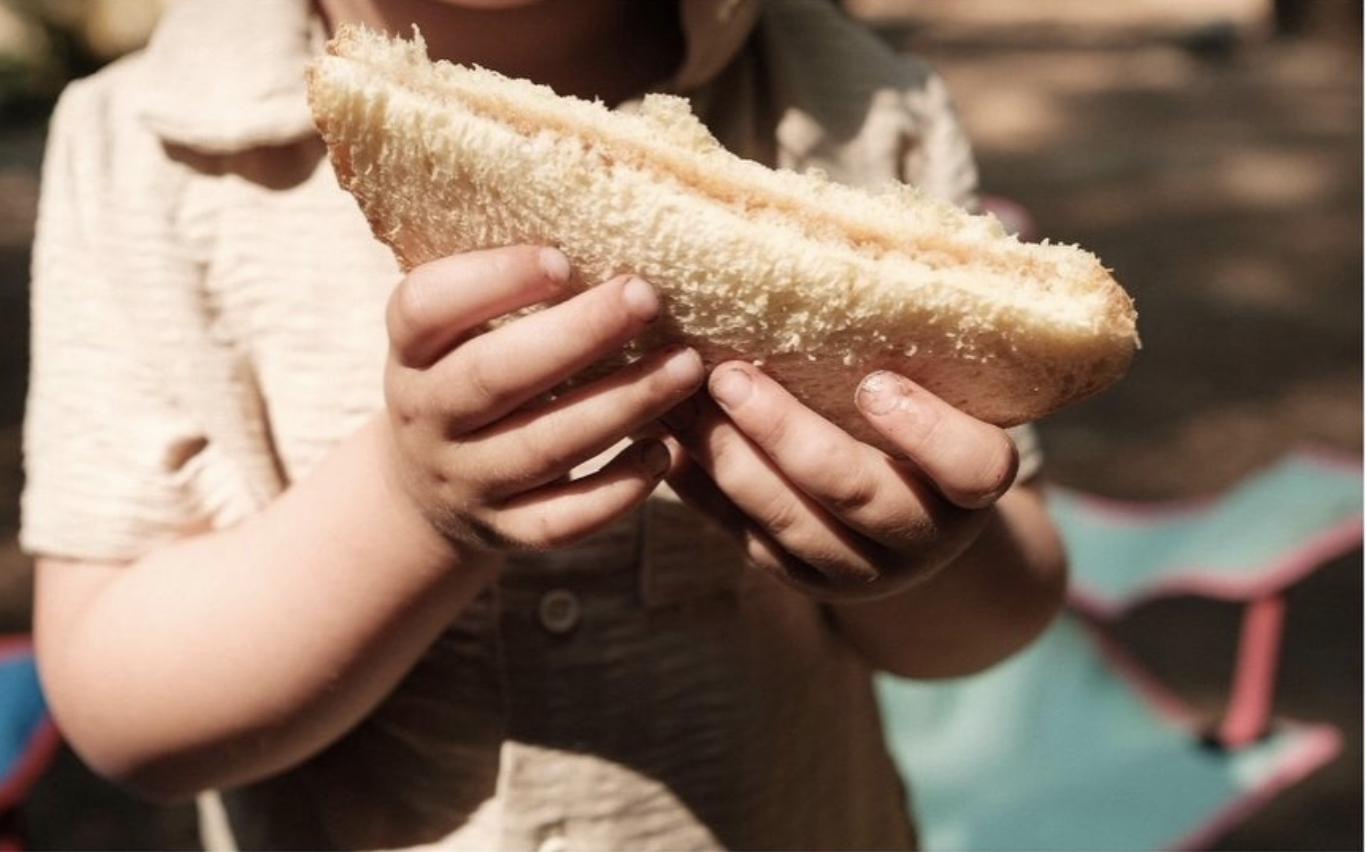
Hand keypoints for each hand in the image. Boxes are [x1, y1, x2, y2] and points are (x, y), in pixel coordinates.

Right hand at [383, 245, 704, 553]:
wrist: (429, 486)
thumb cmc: (471, 373)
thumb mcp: (463, 330)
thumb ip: (508, 286)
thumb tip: (608, 212)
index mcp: (412, 351)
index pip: (426, 308)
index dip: (490, 281)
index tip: (561, 258)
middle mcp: (426, 416)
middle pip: (494, 377)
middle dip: (578, 336)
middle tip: (647, 296)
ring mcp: (464, 480)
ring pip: (543, 447)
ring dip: (622, 404)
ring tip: (686, 366)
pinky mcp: (505, 532)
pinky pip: (563, 520)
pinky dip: (619, 490)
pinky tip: (666, 451)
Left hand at [663, 365, 1018, 600]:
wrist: (920, 526)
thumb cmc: (929, 426)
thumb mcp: (945, 396)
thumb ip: (915, 349)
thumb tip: (844, 254)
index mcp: (973, 485)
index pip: (974, 467)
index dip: (926, 429)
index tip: (872, 382)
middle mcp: (925, 535)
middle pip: (858, 491)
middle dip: (785, 432)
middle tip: (728, 376)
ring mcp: (864, 569)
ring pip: (790, 522)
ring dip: (728, 458)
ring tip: (679, 403)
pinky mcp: (807, 581)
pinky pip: (750, 540)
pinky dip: (705, 491)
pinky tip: (670, 444)